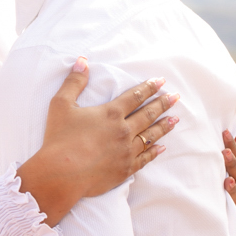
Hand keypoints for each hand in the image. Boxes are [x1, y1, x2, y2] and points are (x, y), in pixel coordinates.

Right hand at [16, 57, 178, 224]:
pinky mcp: (125, 169)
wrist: (60, 174)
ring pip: (151, 135)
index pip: (135, 96)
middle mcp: (123, 130)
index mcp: (110, 113)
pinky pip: (145, 158)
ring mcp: (127, 151)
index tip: (161, 81)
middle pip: (148, 114)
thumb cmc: (59, 138)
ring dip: (164, 126)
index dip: (149, 87)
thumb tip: (82, 61)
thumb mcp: (61, 104)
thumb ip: (74, 82)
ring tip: (175, 119)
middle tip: (176, 97)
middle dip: (163, 104)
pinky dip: (155, 151)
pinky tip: (162, 147)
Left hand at [222, 120, 235, 207]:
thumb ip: (231, 146)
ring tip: (225, 156)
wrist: (219, 213)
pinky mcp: (235, 204)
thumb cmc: (220, 185)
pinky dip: (232, 189)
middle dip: (232, 152)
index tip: (224, 131)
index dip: (232, 141)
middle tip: (224, 141)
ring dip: (232, 165)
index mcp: (235, 167)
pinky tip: (226, 182)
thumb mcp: (224, 165)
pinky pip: (235, 197)